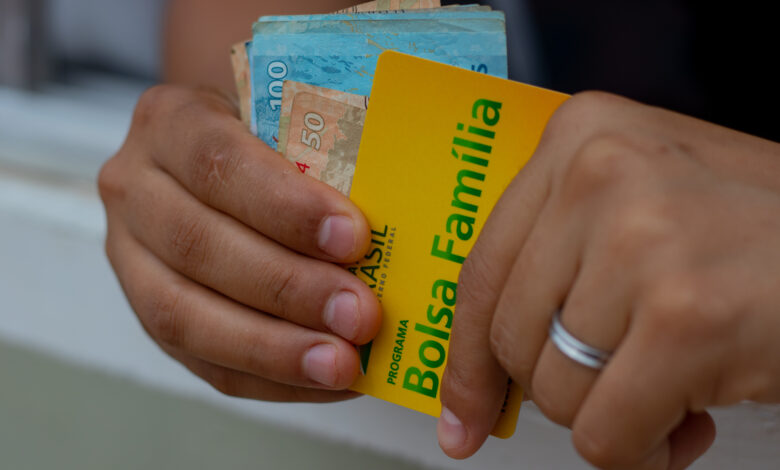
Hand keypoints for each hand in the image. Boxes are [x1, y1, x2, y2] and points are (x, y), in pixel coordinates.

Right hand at [99, 86, 380, 401]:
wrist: (225, 154)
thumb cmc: (272, 131)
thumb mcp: (292, 110)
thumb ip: (330, 138)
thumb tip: (407, 196)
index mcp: (171, 121)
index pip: (219, 164)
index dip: (284, 207)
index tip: (354, 239)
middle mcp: (136, 188)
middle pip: (199, 246)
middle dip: (288, 288)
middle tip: (361, 314)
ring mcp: (132, 258)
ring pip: (185, 316)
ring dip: (272, 349)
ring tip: (342, 365)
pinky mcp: (151, 314)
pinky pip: (203, 362)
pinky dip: (270, 379)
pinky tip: (327, 381)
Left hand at [438, 91, 779, 468]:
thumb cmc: (755, 231)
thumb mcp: (641, 203)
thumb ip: (560, 258)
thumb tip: (481, 371)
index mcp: (580, 137)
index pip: (482, 270)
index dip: (466, 356)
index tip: (462, 410)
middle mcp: (599, 175)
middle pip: (513, 336)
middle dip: (561, 383)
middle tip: (620, 376)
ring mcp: (641, 242)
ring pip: (556, 391)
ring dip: (611, 412)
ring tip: (669, 384)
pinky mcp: (684, 317)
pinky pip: (605, 432)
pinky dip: (641, 450)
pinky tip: (687, 417)